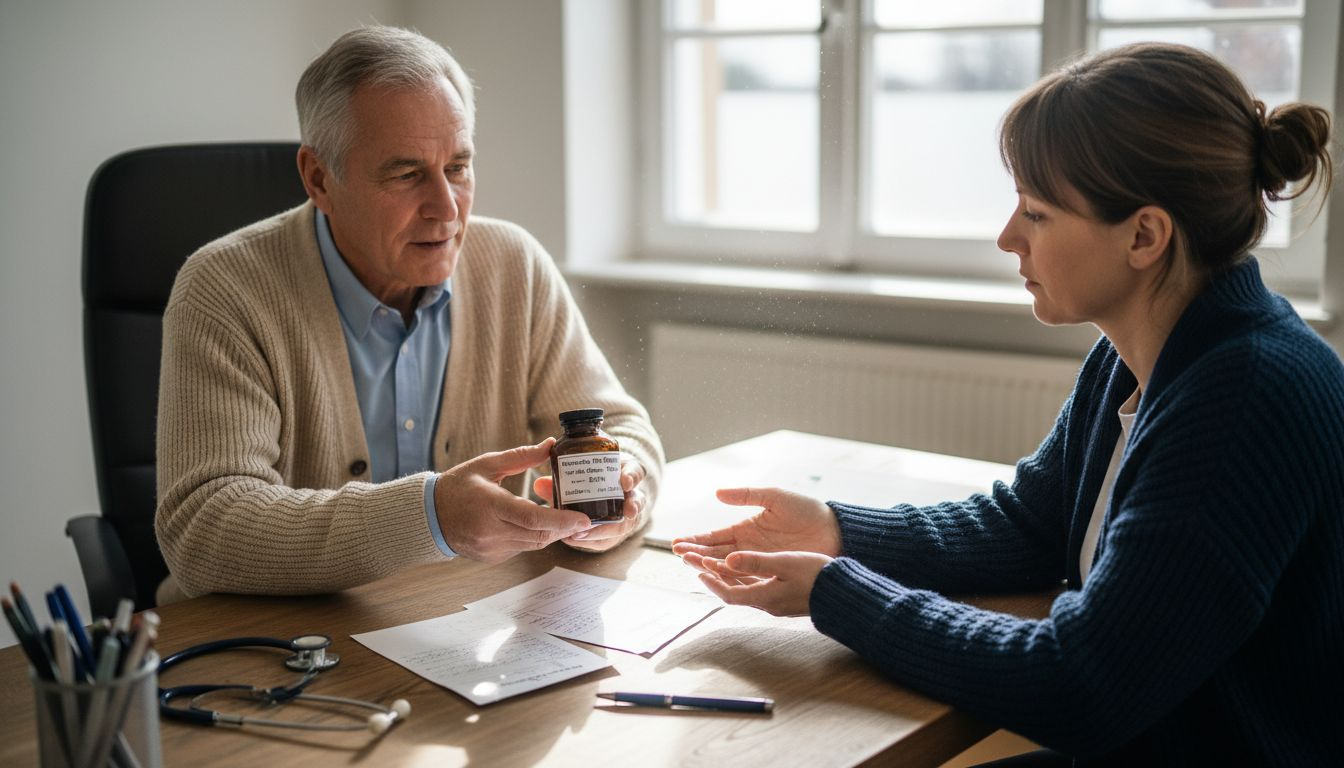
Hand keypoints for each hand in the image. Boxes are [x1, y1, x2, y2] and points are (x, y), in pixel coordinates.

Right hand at [435, 438, 591, 563]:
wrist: (430, 516)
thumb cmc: (459, 486)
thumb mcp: (488, 464)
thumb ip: (521, 457)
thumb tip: (550, 445)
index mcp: (489, 505)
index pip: (532, 518)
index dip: (562, 520)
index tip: (584, 519)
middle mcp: (491, 531)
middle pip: (539, 535)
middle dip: (565, 528)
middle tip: (585, 519)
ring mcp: (491, 548)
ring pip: (534, 544)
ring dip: (552, 532)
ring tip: (568, 519)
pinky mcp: (493, 558)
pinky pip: (522, 548)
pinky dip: (534, 537)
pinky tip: (539, 525)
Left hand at [533, 453, 646, 552]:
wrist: (604, 492)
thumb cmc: (593, 480)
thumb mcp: (582, 473)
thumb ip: (562, 479)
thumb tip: (539, 485)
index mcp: (624, 473)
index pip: (636, 471)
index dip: (632, 476)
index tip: (625, 481)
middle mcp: (630, 495)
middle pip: (636, 503)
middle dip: (630, 508)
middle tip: (624, 512)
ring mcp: (625, 516)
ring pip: (624, 525)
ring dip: (604, 530)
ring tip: (582, 533)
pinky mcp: (614, 533)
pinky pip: (608, 539)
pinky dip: (591, 540)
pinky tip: (573, 539)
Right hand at [670, 487, 841, 563]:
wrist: (834, 531)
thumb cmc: (806, 510)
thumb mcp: (774, 497)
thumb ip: (747, 495)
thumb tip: (717, 492)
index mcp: (746, 529)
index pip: (714, 537)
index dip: (696, 540)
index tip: (677, 543)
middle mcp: (748, 548)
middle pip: (715, 553)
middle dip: (695, 554)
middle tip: (678, 555)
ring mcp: (758, 561)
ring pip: (726, 567)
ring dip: (707, 566)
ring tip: (689, 563)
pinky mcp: (770, 572)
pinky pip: (745, 578)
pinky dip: (729, 579)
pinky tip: (715, 579)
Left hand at [691, 550, 831, 616]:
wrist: (844, 593)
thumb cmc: (816, 575)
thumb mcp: (784, 563)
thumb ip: (756, 561)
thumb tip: (727, 559)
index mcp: (765, 597)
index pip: (729, 593)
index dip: (712, 582)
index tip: (699, 570)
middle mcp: (768, 604)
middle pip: (735, 593)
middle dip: (717, 578)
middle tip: (702, 565)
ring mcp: (778, 603)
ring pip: (747, 590)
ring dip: (731, 578)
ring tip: (718, 564)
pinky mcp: (788, 599)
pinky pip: (760, 589)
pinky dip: (748, 579)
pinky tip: (747, 569)